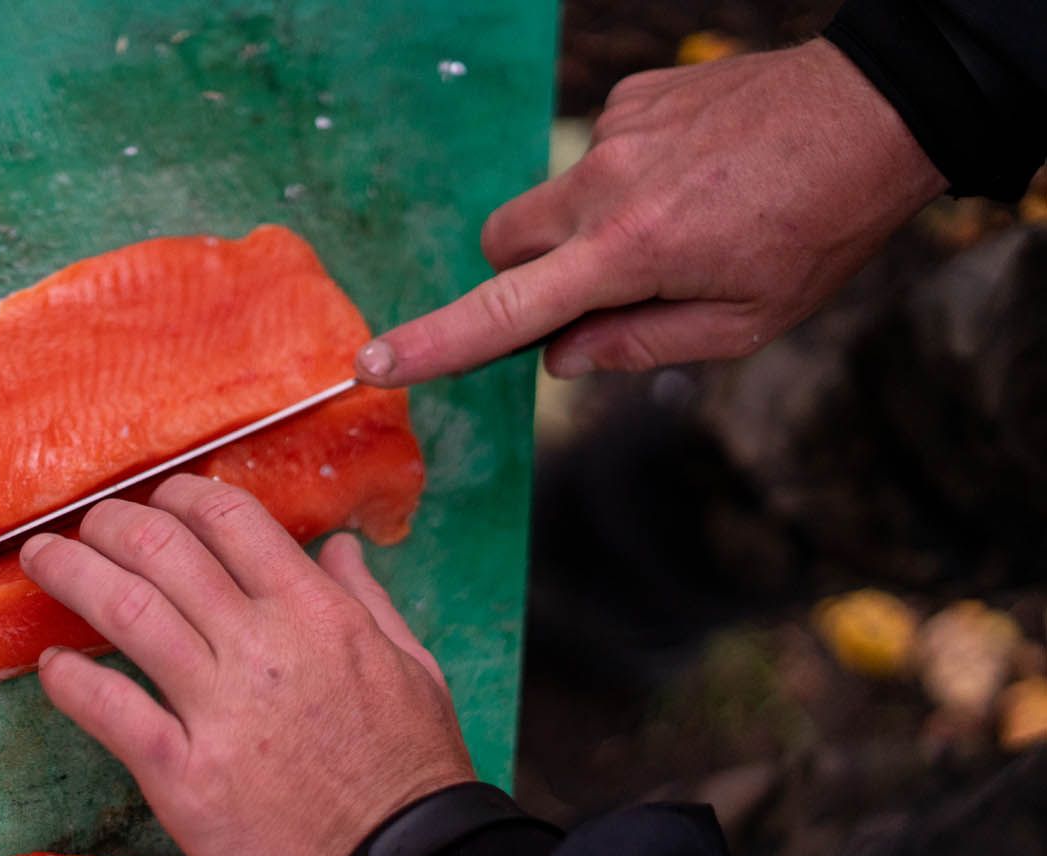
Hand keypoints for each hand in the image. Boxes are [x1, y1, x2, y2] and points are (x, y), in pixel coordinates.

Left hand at [18, 474, 473, 855]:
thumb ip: (367, 601)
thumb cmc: (412, 776)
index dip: (182, 497)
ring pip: (125, 610)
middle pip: (162, 550)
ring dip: (72, 574)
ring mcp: (218, 710)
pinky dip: (70, 680)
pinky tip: (52, 666)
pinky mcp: (183, 775)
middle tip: (86, 525)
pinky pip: (109, 710)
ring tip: (41, 561)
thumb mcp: (414, 669)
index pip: (231, 520)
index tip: (157, 501)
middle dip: (111, 525)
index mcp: (317, 614)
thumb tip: (338, 547)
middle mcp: (261, 647)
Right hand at [355, 39, 945, 383]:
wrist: (878, 110)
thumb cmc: (819, 228)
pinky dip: (627, 177)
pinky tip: (694, 174)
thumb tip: (561, 359)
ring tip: (675, 222)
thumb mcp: (744, 323)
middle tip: (594, 290)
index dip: (435, 344)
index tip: (375, 363)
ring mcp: (616, 131)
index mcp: (630, 253)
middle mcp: (606, 186)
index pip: (504, 310)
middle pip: (503, 243)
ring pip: (551, 198)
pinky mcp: (634, 93)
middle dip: (524, 275)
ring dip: (583, 227)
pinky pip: (598, 150)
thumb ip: (640, 347)